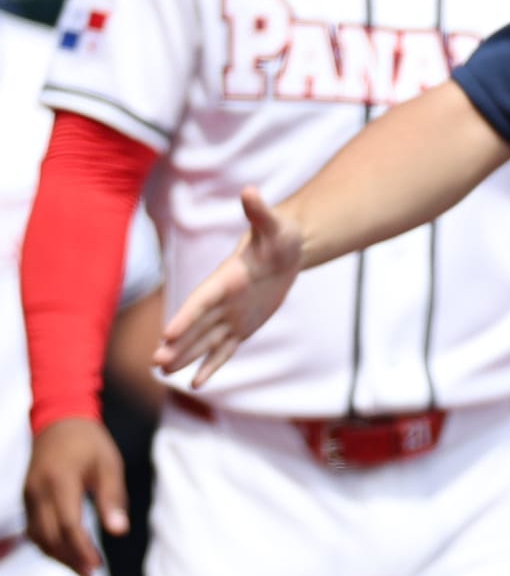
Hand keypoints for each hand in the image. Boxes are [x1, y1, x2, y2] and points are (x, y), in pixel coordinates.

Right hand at [22, 417, 128, 575]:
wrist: (59, 421)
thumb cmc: (90, 442)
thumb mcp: (109, 465)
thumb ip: (113, 498)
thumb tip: (119, 531)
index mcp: (61, 480)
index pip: (69, 524)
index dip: (82, 549)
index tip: (96, 565)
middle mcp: (38, 491)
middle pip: (50, 536)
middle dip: (69, 558)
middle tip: (89, 573)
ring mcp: (28, 495)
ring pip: (38, 536)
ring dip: (57, 555)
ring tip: (80, 568)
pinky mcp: (27, 498)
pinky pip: (33, 528)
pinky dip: (47, 543)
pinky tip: (64, 551)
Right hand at [154, 188, 305, 386]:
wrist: (286, 250)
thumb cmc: (280, 235)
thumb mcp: (275, 226)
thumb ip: (259, 212)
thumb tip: (250, 190)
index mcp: (225, 278)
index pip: (201, 300)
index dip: (186, 316)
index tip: (167, 332)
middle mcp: (223, 299)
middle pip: (196, 325)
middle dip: (178, 343)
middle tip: (156, 362)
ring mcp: (231, 315)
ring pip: (205, 340)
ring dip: (186, 356)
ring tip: (162, 372)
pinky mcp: (243, 326)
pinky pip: (226, 349)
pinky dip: (212, 365)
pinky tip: (197, 384)